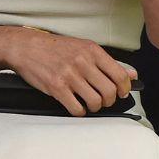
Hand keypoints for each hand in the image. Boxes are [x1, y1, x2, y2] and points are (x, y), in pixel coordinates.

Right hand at [0, 27, 137, 115]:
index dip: (124, 88)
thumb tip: (131, 74)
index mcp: (93, 51)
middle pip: (109, 91)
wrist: (27, 47)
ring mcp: (70, 75)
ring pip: (95, 101)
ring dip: (95, 107)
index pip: (119, 75)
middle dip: (109, 100)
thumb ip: (108, 62)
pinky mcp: (56, 87)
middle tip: (103, 100)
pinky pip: (76, 108)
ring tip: (90, 103)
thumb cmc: (56, 48)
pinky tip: (76, 105)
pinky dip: (79, 111)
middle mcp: (83, 62)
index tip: (122, 93)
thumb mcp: (84, 48)